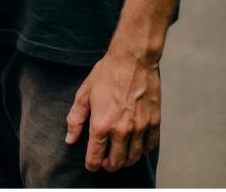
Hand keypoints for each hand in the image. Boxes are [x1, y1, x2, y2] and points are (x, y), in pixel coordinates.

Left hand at [65, 49, 161, 172]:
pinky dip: (142, 151)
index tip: (91, 165)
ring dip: (124, 161)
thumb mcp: (84, 94)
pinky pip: (150, 146)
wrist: (133, 60)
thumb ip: (76, 119)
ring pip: (133, 158)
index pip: (95, 157)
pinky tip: (136, 146)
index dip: (91, 164)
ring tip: (118, 155)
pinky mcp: (154, 122)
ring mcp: (141, 127)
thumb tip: (70, 139)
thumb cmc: (106, 74)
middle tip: (104, 161)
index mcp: (102, 124)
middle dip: (108, 166)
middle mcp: (122, 130)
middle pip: (116, 162)